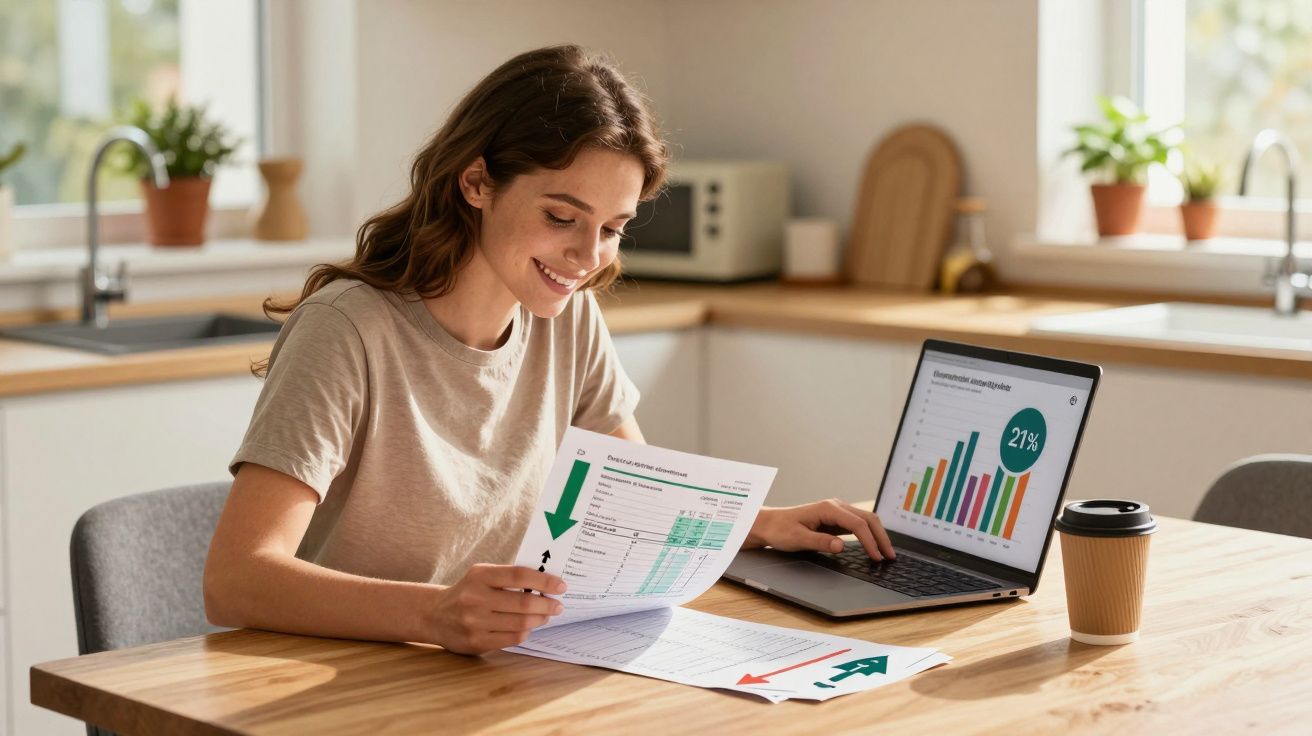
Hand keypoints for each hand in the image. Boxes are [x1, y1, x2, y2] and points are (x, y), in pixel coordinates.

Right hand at [424, 564, 565, 654]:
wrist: (434, 615)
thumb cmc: (468, 592)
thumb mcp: (482, 576)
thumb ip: (509, 578)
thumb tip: (546, 583)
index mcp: (480, 576)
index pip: (519, 575)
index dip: (544, 580)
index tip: (561, 586)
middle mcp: (475, 598)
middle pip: (524, 602)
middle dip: (547, 604)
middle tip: (558, 605)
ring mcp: (475, 622)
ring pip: (521, 623)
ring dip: (540, 619)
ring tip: (546, 615)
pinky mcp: (476, 641)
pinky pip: (512, 639)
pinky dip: (526, 632)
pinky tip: (528, 627)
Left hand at [744, 499, 895, 560]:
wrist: (769, 524)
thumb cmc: (781, 530)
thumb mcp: (797, 539)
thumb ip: (820, 542)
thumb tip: (841, 546)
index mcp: (828, 508)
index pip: (858, 524)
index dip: (870, 541)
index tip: (876, 557)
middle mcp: (836, 506)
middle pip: (868, 519)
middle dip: (881, 538)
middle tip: (890, 557)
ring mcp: (837, 512)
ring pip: (866, 520)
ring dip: (878, 535)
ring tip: (886, 553)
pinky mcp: (836, 519)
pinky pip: (858, 525)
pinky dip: (869, 535)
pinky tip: (874, 547)